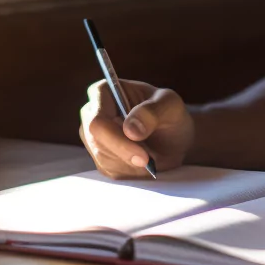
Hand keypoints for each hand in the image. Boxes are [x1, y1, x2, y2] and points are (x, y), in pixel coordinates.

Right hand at [79, 79, 193, 178]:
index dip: (117, 140)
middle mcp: (91, 114)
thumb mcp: (170, 106)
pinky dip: (131, 172)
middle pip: (97, 142)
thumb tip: (130, 130)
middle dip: (126, 156)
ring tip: (152, 155)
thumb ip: (152, 112)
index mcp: (103, 92)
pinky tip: (145, 162)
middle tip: (151, 162)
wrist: (173, 136)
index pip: (97, 121)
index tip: (142, 156)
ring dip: (131, 164)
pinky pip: (110, 171)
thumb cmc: (169, 113)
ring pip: (104, 159)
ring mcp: (93, 137)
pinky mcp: (100, 157)